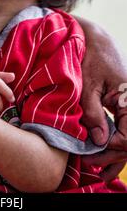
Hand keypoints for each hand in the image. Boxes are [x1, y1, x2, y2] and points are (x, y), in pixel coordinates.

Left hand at [77, 16, 126, 181]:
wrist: (96, 39)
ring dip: (115, 153)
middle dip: (112, 155)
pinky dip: (115, 140)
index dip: (112, 149)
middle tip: (90, 164)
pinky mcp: (125, 103)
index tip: (91, 154)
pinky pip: (124, 126)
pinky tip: (104, 150)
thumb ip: (94, 114)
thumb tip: (99, 141)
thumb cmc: (91, 57)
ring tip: (100, 171)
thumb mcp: (87, 86)